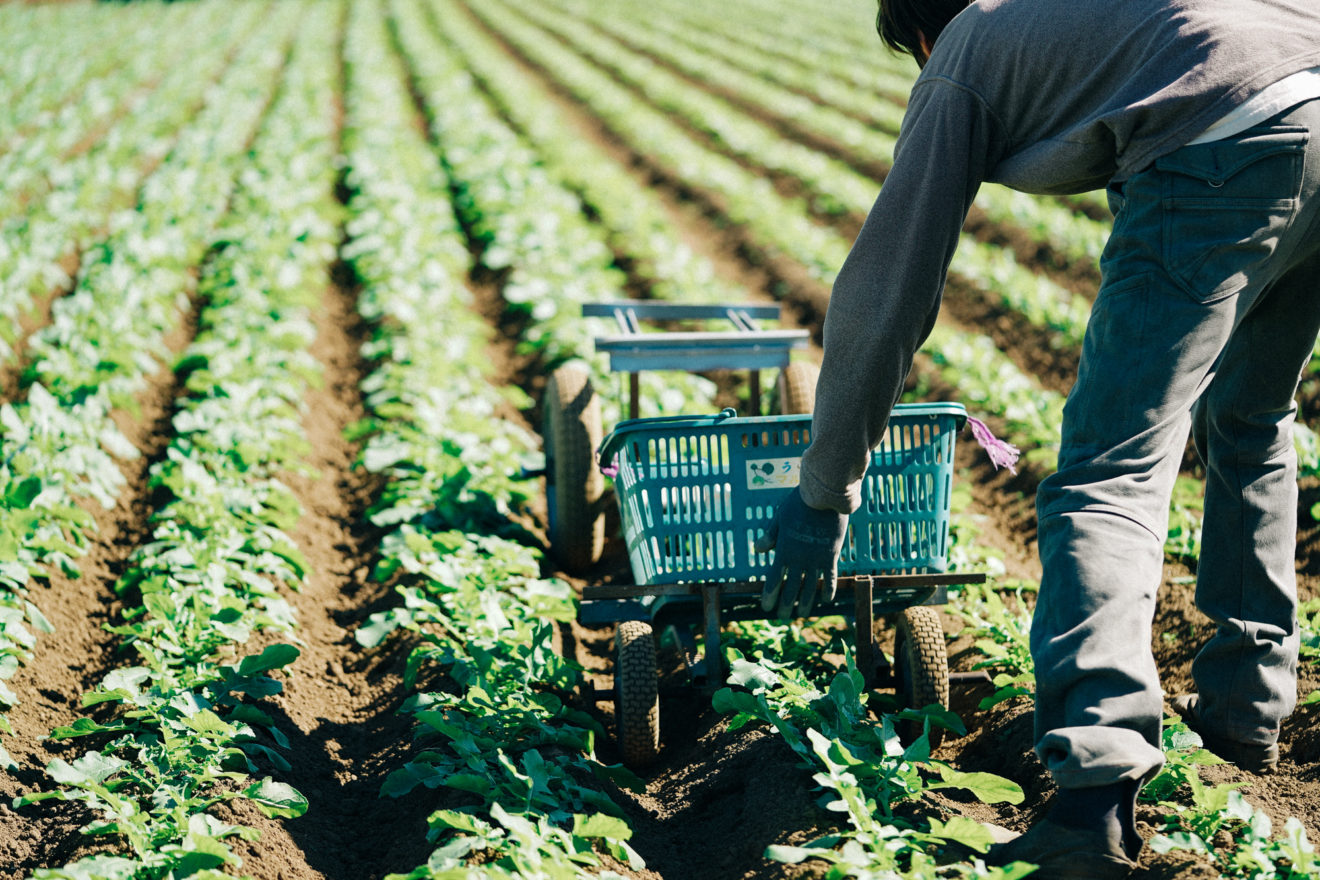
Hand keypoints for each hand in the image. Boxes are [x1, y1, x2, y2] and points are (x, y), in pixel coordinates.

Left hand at [755, 488, 848, 618]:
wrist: (824, 498)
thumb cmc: (799, 504)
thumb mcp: (779, 518)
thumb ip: (770, 536)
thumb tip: (758, 550)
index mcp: (783, 551)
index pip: (774, 579)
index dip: (769, 595)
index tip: (766, 608)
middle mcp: (799, 559)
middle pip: (791, 588)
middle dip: (785, 604)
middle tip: (782, 617)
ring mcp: (816, 559)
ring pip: (810, 588)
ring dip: (805, 603)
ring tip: (801, 615)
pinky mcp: (831, 556)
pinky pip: (830, 578)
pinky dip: (828, 590)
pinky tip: (825, 600)